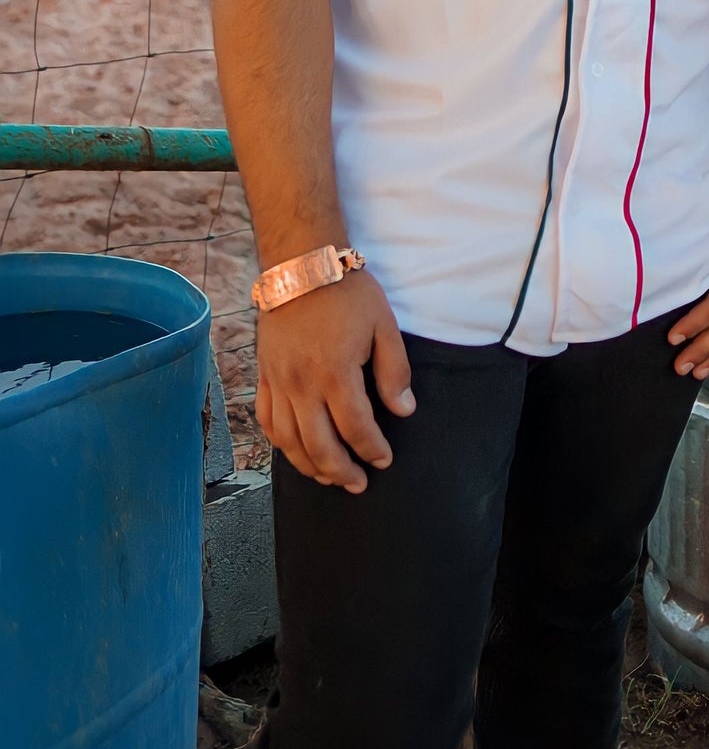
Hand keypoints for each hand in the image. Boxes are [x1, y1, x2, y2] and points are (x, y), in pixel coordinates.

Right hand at [255, 270, 414, 492]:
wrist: (302, 264)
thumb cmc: (347, 292)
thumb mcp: (383, 324)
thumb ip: (394, 371)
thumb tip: (403, 410)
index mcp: (336, 373)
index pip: (356, 427)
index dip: (372, 449)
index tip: (384, 459)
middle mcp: (302, 385)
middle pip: (319, 445)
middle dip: (342, 471)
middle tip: (359, 484)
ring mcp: (279, 382)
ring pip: (289, 441)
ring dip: (310, 466)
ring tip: (330, 477)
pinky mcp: (264, 375)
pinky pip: (267, 421)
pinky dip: (280, 444)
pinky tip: (295, 451)